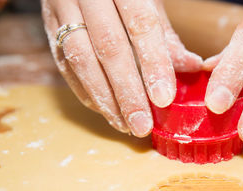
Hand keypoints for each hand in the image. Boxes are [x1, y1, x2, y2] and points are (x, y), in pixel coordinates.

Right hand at [41, 0, 201, 136]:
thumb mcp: (149, 1)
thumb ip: (166, 35)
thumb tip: (192, 66)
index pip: (141, 25)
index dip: (154, 64)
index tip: (164, 98)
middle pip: (109, 48)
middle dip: (127, 92)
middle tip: (142, 125)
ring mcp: (63, 8)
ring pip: (81, 59)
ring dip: (105, 99)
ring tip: (125, 125)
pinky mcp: (50, 25)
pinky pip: (64, 63)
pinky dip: (85, 91)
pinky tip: (105, 110)